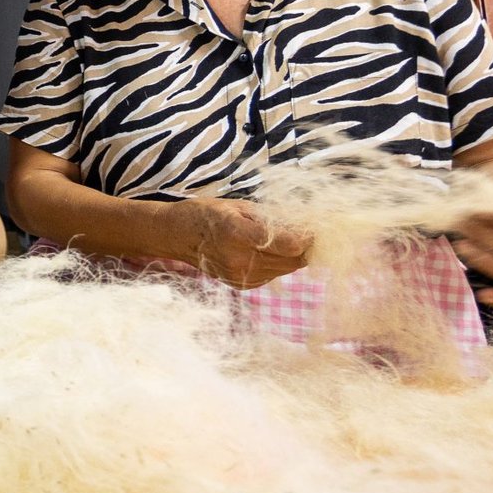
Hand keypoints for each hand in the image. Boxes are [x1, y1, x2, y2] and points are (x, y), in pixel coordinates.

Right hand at [167, 198, 310, 287]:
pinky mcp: (241, 285)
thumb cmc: (207, 213)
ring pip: (286, 269)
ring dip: (292, 255)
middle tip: (306, 232)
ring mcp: (240, 276)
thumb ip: (272, 218)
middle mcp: (239, 260)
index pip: (290, 245)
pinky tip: (264, 250)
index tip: (315, 227)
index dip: (308, 237)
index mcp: (238, 234)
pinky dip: (276, 263)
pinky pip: (272, 275)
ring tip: (284, 239)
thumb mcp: (239, 206)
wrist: (176, 236)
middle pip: (293, 261)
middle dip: (305, 247)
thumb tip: (307, 225)